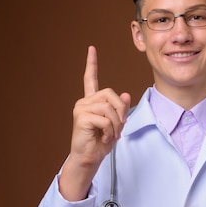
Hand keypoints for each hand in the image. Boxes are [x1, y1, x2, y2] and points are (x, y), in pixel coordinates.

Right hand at [59, 46, 130, 200]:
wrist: (89, 157)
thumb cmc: (101, 142)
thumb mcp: (116, 124)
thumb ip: (120, 109)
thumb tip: (124, 95)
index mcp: (91, 101)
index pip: (91, 78)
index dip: (92, 63)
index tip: (91, 49)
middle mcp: (84, 101)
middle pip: (110, 94)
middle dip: (120, 111)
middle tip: (118, 127)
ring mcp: (81, 108)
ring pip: (109, 107)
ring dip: (116, 123)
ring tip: (111, 134)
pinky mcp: (82, 117)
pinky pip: (106, 118)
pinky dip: (111, 130)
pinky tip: (104, 137)